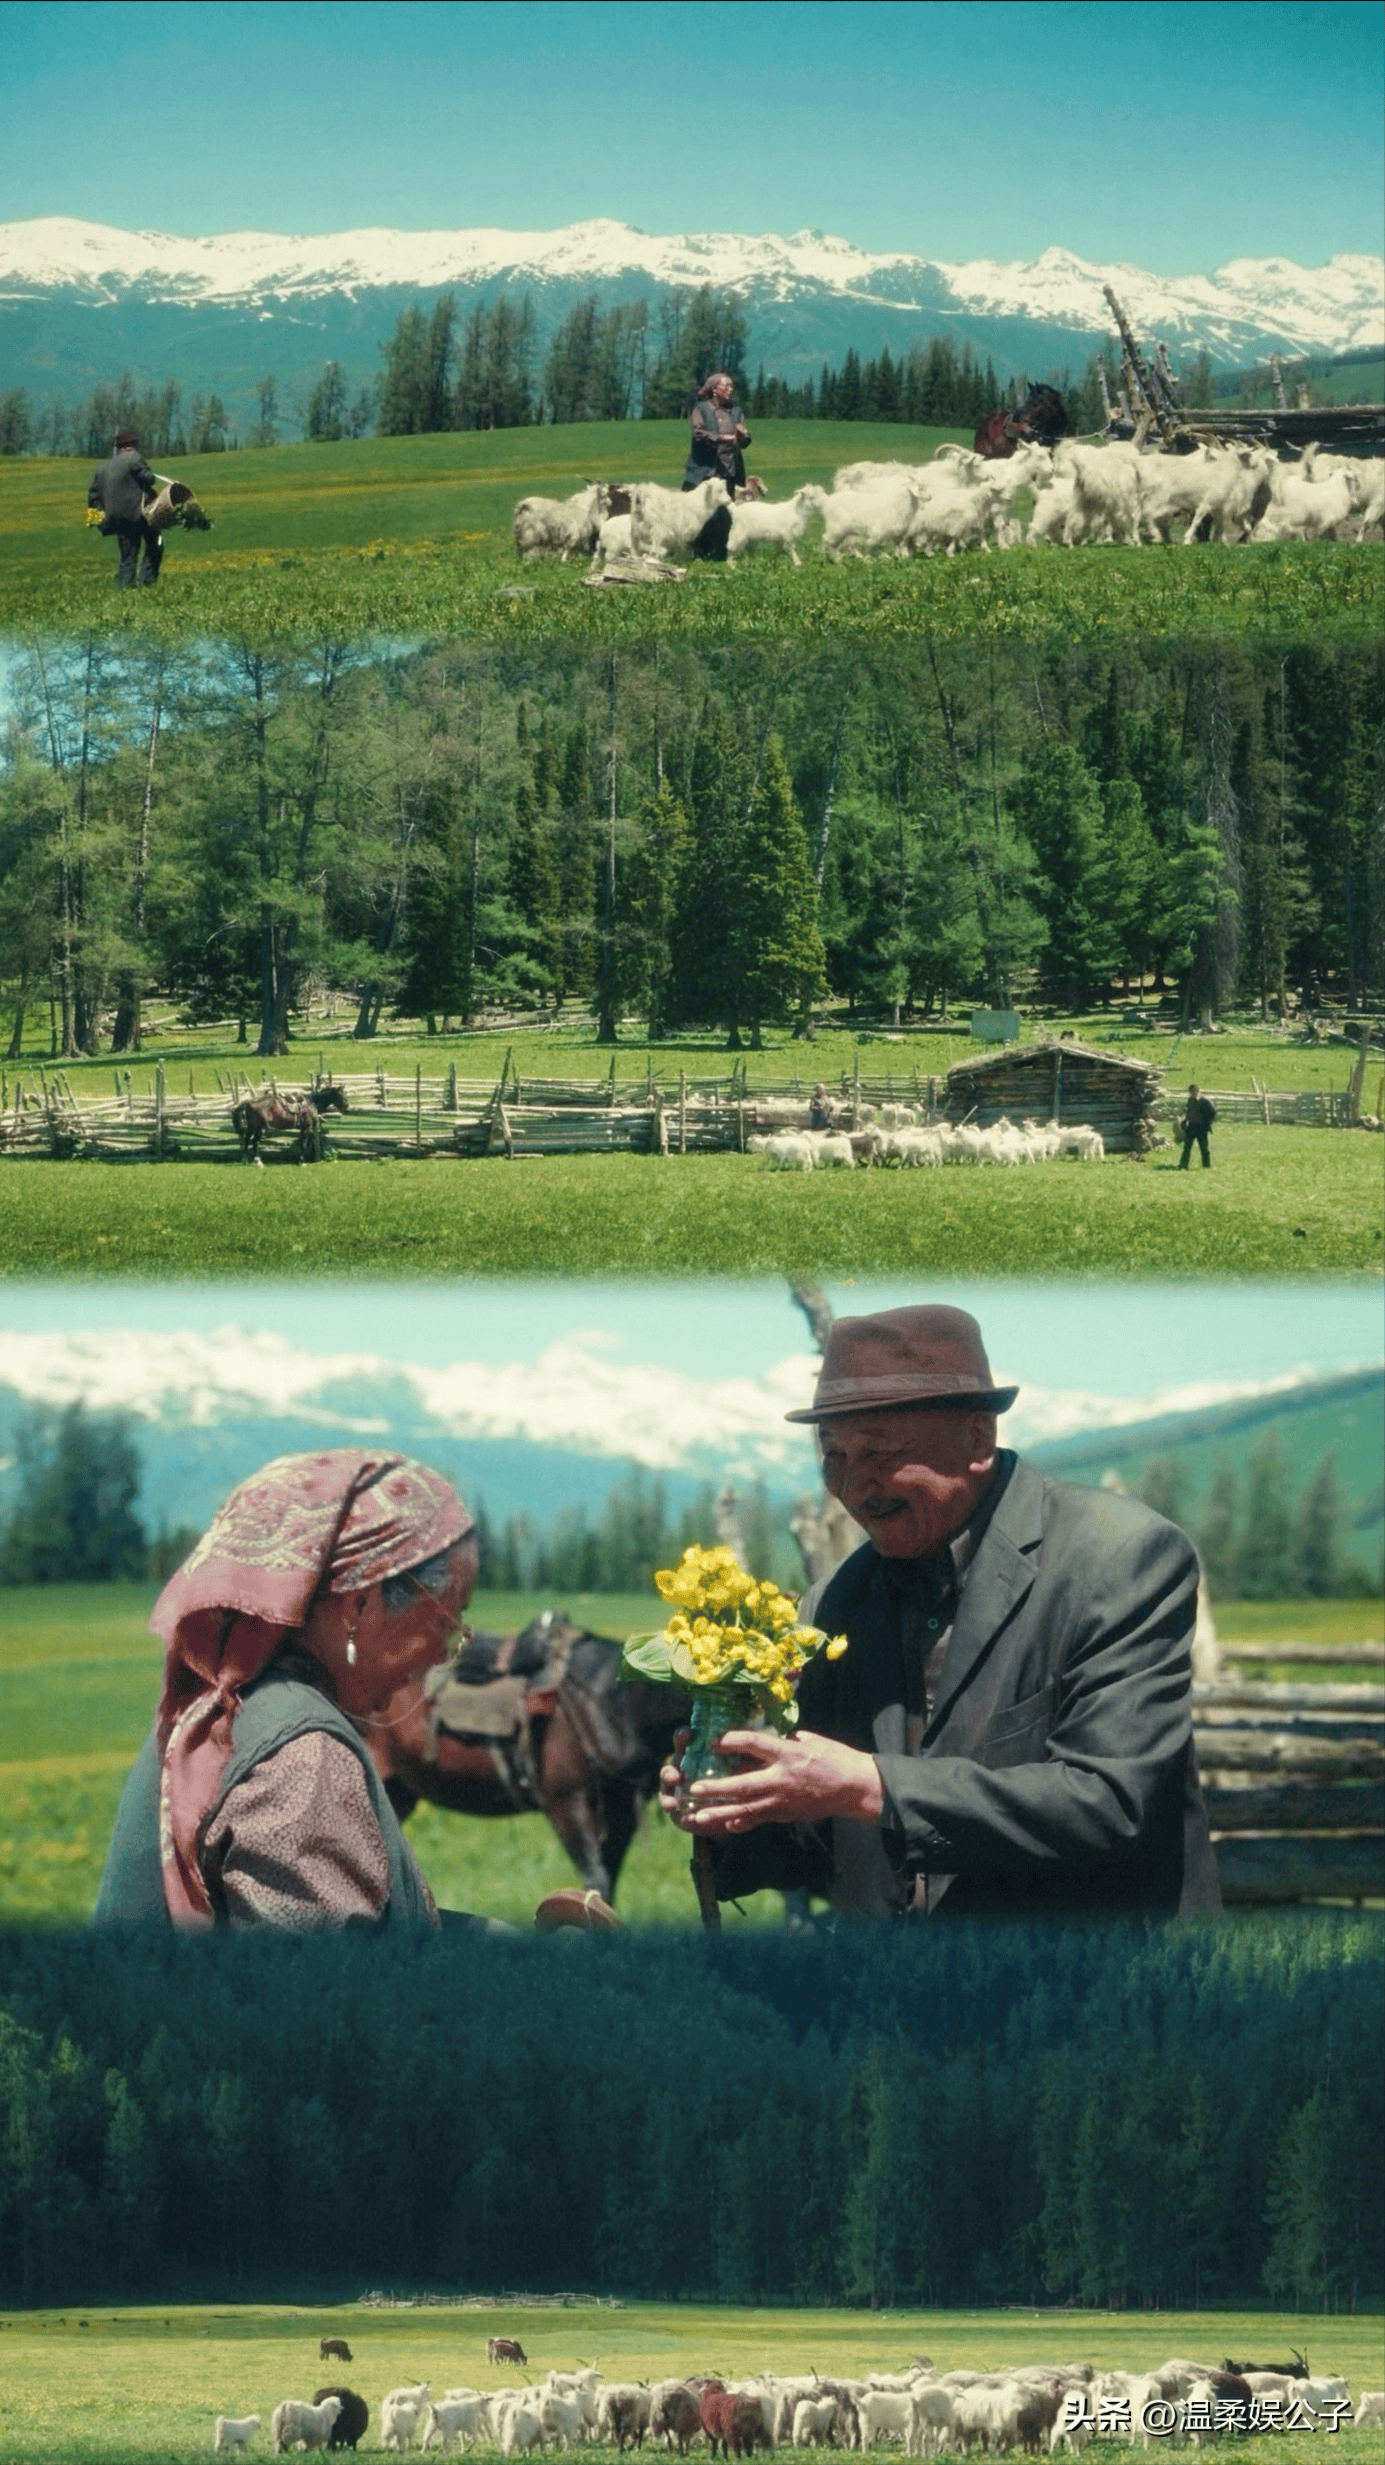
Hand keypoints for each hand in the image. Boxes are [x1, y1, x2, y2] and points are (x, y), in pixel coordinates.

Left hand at [658, 1727, 882, 1835]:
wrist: (856, 1787)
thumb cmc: (835, 1757)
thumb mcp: (810, 1739)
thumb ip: (783, 1740)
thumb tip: (762, 1740)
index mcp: (789, 1753)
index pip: (753, 1744)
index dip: (731, 1740)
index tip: (713, 1741)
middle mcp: (783, 1779)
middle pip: (743, 1784)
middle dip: (717, 1787)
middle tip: (695, 1787)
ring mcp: (783, 1801)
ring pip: (745, 1808)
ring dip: (719, 1812)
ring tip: (697, 1816)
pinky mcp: (786, 1814)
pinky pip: (759, 1819)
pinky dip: (741, 1822)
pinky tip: (724, 1825)